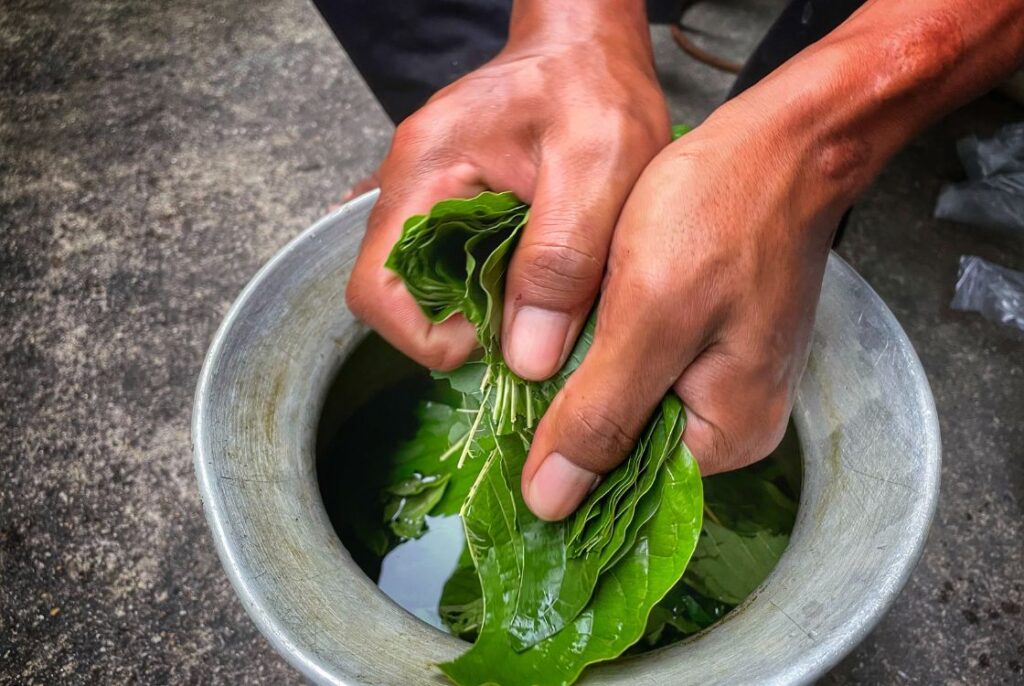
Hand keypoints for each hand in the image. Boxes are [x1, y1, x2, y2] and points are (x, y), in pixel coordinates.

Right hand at [345, 1, 669, 373]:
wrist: (588, 44)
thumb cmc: (595, 86)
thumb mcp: (599, 168)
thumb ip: (561, 259)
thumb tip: (526, 356)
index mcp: (426, 171)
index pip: (375, 291)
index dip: (426, 336)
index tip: (494, 341)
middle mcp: (409, 184)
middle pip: (398, 294)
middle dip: (460, 326)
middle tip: (530, 325)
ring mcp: (425, 192)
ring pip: (427, 283)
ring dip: (478, 307)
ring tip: (538, 301)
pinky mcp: (449, 199)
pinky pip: (450, 261)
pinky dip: (488, 284)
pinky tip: (531, 277)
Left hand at [521, 100, 844, 519]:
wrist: (780, 142)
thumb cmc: (719, 213)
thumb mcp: (649, 318)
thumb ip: (601, 415)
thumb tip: (550, 505)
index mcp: (727, 434)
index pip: (624, 485)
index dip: (562, 462)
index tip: (505, 430)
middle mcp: (731, 419)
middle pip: (626, 443)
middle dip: (571, 409)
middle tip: (517, 367)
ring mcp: (723, 376)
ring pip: (627, 398)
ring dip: (583, 372)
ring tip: (541, 337)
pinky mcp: (709, 337)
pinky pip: (643, 361)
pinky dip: (605, 343)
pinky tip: (579, 315)